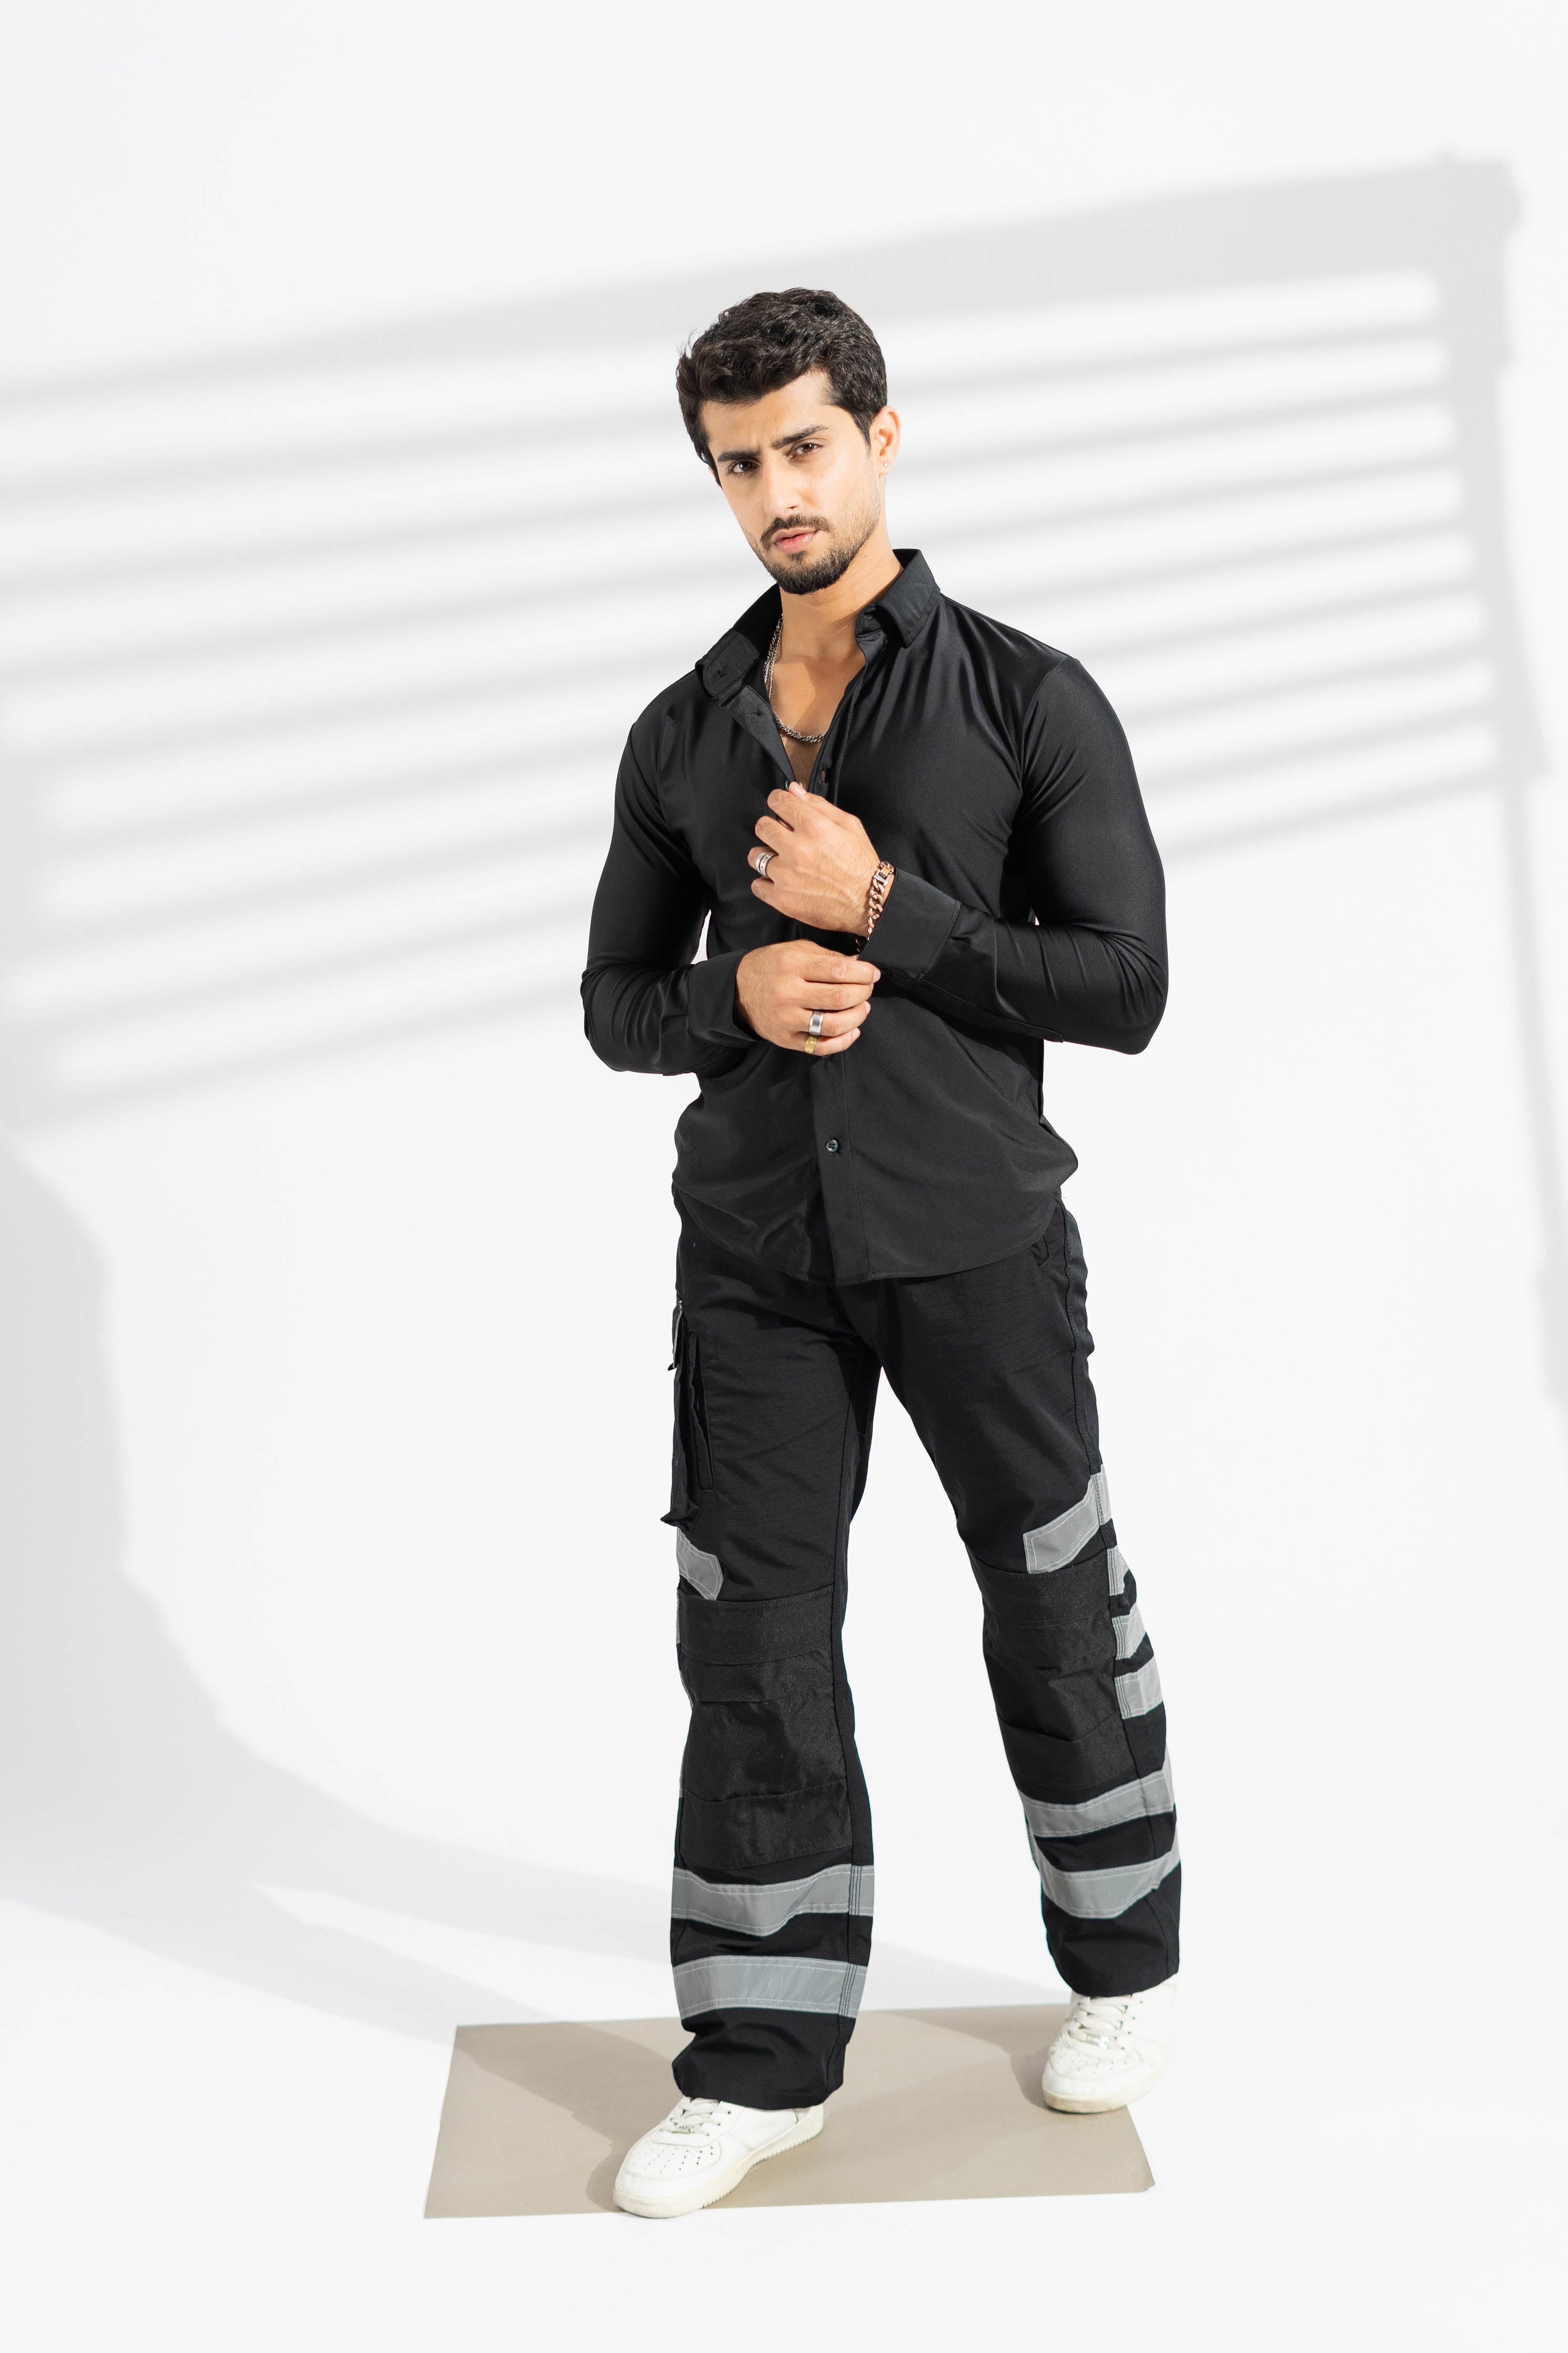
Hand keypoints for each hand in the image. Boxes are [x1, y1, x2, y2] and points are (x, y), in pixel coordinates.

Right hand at [735, 939, 879, 1055]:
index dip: (863, 973)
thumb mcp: (796, 950)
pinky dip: (844, 1041)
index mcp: (792, 965)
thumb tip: (860, 965)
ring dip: (857, 1017)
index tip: (873, 973)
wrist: (737, 991)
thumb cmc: (772, 966)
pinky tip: (853, 1030)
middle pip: (839, 998)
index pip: (838, 970)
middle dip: (863, 993)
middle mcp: (788, 993)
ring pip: (834, 1025)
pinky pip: (821, 1047)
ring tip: (862, 1008)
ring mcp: (786, 1019)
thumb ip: (828, 957)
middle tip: (868, 989)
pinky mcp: (786, 1039)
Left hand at [750, 783, 880, 934]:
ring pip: (756, 856)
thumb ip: (819, 804)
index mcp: (814, 827)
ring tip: (782, 862)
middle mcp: (797, 849)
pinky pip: (757, 886)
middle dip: (771, 828)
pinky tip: (781, 882)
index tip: (781, 807)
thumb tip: (794, 789)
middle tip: (783, 837)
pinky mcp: (782, 898)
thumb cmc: (861, 864)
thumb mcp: (849, 825)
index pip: (778, 801)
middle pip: (762, 827)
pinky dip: (766, 884)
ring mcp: (787, 875)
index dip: (778, 801)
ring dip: (766, 856)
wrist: (868, 903)